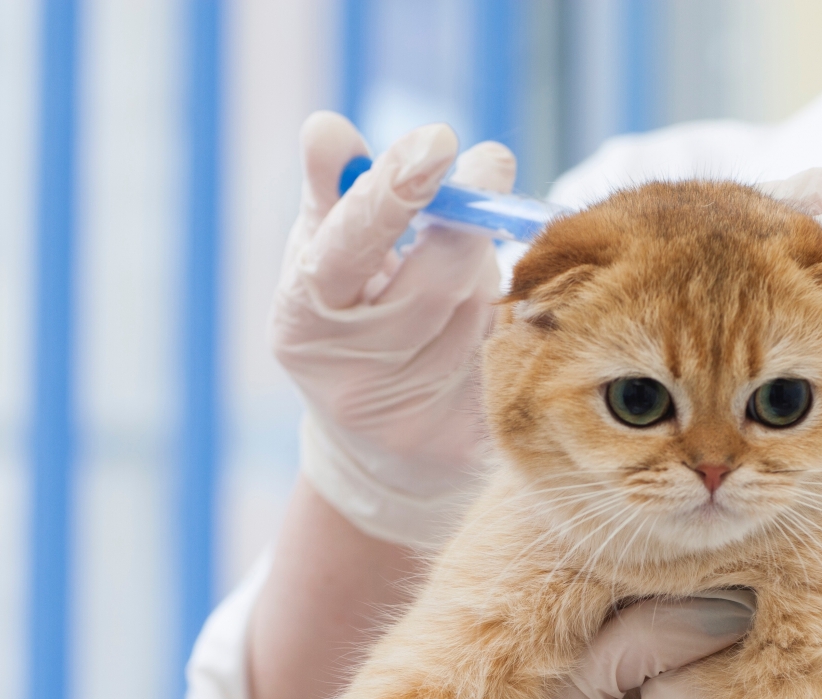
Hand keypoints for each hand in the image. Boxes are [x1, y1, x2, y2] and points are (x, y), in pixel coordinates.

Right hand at [273, 112, 515, 548]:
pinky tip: (499, 322)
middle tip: (491, 163)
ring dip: (489, 273)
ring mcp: (411, 419)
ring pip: (484, 314)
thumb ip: (334, 193)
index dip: (394, 194)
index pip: (348, 249)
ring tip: (470, 267)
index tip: (439, 141)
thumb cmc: (353, 320)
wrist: (378, 448)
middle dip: (467, 222)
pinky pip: (516, 358)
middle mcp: (352, 377)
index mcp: (304, 320)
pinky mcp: (465, 444)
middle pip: (434, 283)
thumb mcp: (327, 256)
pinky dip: (517, 321)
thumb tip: (325, 127)